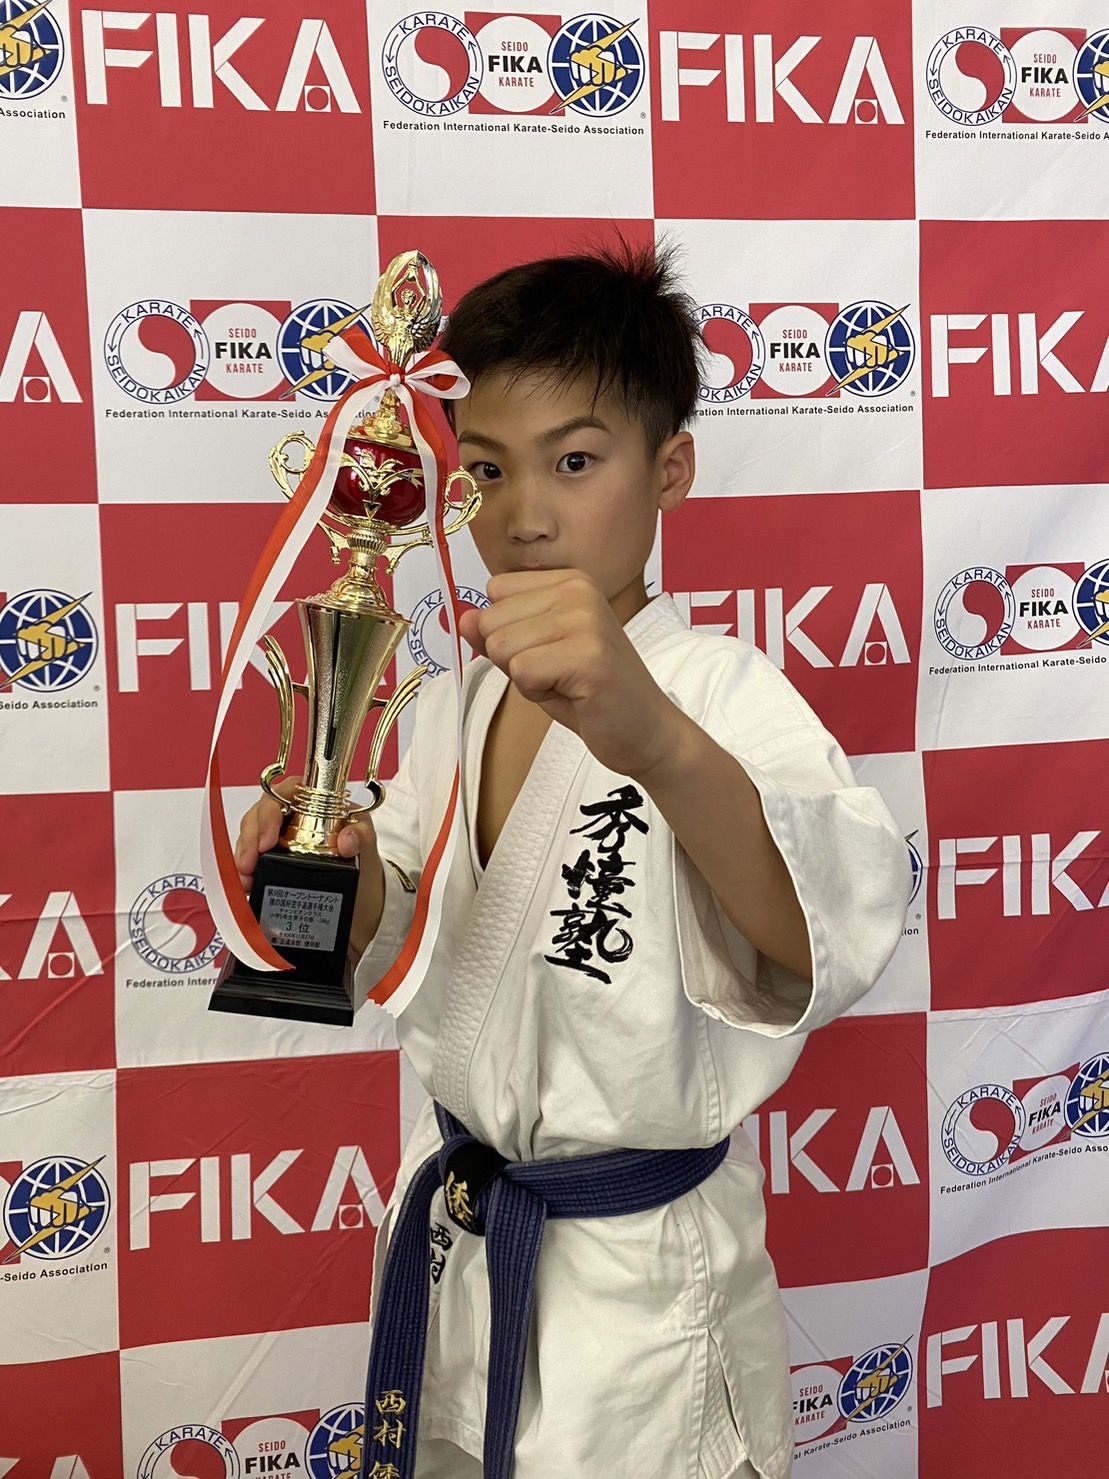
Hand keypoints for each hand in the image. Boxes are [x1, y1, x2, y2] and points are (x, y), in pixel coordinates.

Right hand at [233, 776, 377, 893]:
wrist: (360, 887)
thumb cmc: (359, 851)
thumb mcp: (365, 839)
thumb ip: (360, 834)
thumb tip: (346, 840)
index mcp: (310, 799)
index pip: (282, 793)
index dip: (269, 813)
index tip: (268, 839)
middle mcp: (289, 813)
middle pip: (259, 815)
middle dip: (250, 839)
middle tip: (250, 863)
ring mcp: (276, 835)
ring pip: (250, 836)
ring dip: (244, 856)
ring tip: (246, 879)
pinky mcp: (270, 857)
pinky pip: (250, 857)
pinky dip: (245, 870)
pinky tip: (246, 885)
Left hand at [457, 570, 680, 778]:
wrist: (645, 732)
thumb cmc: (589, 694)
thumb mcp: (535, 656)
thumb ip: (498, 634)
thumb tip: (463, 618)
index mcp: (570, 581)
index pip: (495, 592)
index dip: (509, 633)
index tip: (550, 653)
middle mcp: (579, 590)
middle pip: (491, 621)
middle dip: (514, 659)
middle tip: (559, 674)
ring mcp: (585, 619)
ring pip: (501, 648)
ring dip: (526, 679)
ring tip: (567, 683)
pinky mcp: (588, 655)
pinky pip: (522, 672)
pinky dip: (537, 694)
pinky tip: (574, 695)